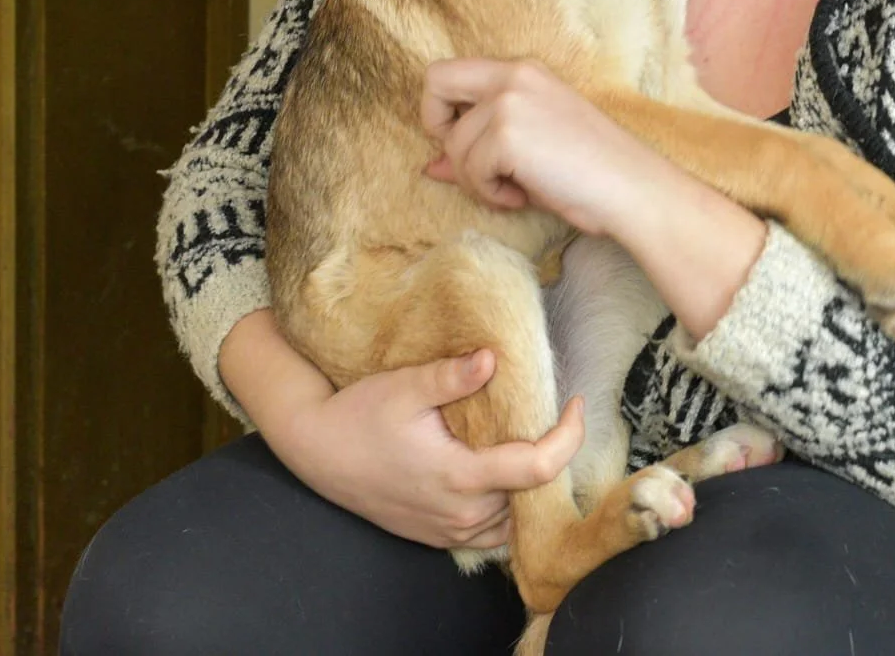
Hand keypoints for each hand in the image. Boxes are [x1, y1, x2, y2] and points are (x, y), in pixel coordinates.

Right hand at [222, 311, 584, 548]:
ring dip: (529, 484)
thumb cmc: (359, 417)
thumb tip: (493, 358)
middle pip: (533, 493)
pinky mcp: (439, 536)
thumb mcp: (404, 388)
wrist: (319, 453)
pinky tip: (503, 473)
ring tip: (534, 441)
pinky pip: (491, 531)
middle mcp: (462, 513)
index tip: (575, 404)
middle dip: (553, 454)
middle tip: (554, 414)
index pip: (539, 468)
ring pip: (515, 518)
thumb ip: (451, 376)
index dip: (569, 437)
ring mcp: (451, 531)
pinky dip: (508, 505)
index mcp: (461, 477)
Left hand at [420, 58, 680, 234]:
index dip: (442, 110)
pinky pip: (471, 171)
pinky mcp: (507, 135)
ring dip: (476, 180)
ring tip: (516, 189)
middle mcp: (512, 76)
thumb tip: (431, 166)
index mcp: (522, 70)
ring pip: (453, 145)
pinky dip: (490, 194)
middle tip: (474, 163)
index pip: (447, 71)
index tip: (466, 143)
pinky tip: (521, 196)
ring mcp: (508, 103)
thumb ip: (478, 147)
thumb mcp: (527, 149)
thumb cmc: (589, 171)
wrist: (631, 187)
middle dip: (440, 130)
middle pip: (435, 84)